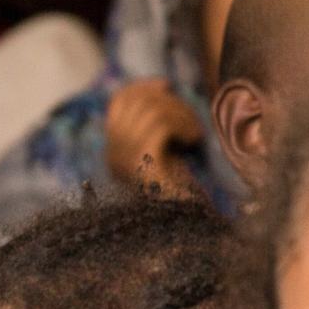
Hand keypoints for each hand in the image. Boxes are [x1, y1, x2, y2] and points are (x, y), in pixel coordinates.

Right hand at [105, 77, 206, 192]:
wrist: (187, 223)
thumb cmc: (183, 188)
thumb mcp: (164, 150)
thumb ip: (155, 123)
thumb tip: (162, 86)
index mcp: (113, 151)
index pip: (118, 102)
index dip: (142, 87)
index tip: (166, 85)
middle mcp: (113, 155)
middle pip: (138, 102)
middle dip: (169, 101)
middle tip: (189, 116)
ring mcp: (125, 161)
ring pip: (151, 111)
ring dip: (181, 114)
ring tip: (195, 132)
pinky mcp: (143, 165)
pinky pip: (161, 127)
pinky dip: (182, 126)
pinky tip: (194, 140)